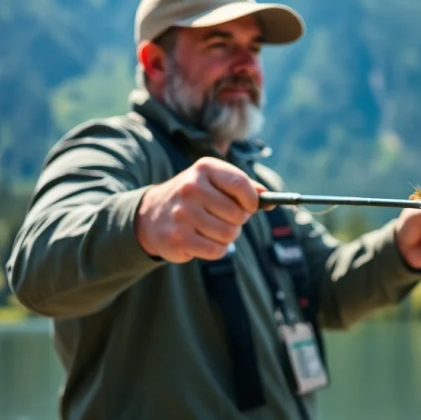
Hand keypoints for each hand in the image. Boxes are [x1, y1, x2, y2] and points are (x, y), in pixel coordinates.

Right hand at [135, 157, 269, 262]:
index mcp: (204, 169)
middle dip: (237, 221)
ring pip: (229, 235)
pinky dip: (216, 250)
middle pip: (238, 214)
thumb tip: (270, 199)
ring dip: (227, 237)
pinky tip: (202, 241)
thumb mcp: (213, 182)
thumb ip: (243, 187)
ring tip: (211, 229)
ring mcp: (183, 214)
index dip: (252, 200)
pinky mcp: (178, 238)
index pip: (240, 183)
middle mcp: (191, 188)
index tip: (251, 207)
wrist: (151, 215)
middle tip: (223, 218)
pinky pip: (217, 250)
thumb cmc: (193, 197)